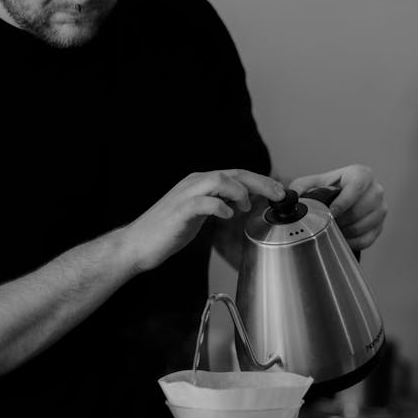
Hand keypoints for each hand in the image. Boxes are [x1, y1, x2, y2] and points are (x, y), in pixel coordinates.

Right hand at [121, 169, 284, 272]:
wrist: (137, 244)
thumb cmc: (167, 231)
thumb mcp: (199, 214)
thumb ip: (218, 204)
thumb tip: (241, 202)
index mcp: (200, 183)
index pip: (236, 174)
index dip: (260, 181)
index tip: (279, 192)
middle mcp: (194, 183)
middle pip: (233, 173)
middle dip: (260, 183)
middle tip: (278, 195)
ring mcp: (185, 196)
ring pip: (219, 179)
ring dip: (239, 191)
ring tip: (244, 207)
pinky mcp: (178, 211)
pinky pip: (203, 202)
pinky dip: (219, 206)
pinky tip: (228, 215)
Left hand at [289, 165, 385, 251]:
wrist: (341, 198)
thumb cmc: (327, 189)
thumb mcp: (311, 183)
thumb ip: (298, 188)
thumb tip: (289, 198)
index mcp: (361, 174)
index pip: (357, 186)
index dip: (343, 202)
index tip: (331, 213)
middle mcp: (375, 190)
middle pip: (360, 210)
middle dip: (341, 220)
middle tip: (327, 225)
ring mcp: (381, 209)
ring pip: (364, 226)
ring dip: (345, 232)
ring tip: (332, 231)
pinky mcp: (380, 226)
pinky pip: (367, 239)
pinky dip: (352, 242)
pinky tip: (341, 239)